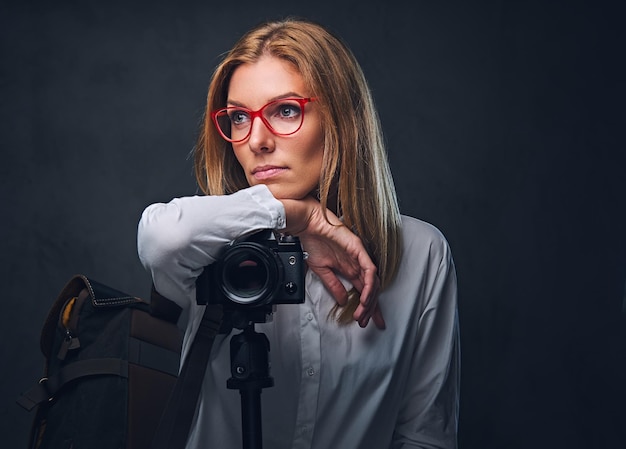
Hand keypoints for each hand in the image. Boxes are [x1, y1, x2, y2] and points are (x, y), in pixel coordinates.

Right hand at [280, 197, 384, 328]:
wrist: (307, 224)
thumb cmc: (313, 241)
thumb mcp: (322, 271)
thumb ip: (333, 286)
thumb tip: (341, 301)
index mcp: (349, 268)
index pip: (363, 291)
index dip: (367, 307)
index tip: (367, 322)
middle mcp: (357, 263)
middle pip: (371, 289)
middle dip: (371, 309)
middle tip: (367, 322)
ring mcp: (360, 256)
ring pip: (373, 282)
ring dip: (369, 299)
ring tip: (363, 313)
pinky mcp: (359, 249)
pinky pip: (370, 269)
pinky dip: (369, 284)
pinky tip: (365, 297)